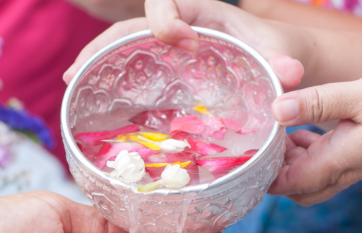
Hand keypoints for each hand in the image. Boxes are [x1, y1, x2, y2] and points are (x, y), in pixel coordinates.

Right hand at [63, 0, 305, 90]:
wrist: (277, 60)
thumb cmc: (276, 50)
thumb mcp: (282, 52)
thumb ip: (283, 61)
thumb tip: (290, 74)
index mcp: (202, 11)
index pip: (167, 0)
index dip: (166, 19)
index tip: (185, 44)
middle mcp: (178, 25)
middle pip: (131, 24)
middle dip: (105, 43)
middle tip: (82, 70)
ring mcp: (167, 49)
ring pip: (122, 44)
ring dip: (95, 60)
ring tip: (72, 82)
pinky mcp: (164, 70)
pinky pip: (130, 65)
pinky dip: (107, 76)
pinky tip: (87, 94)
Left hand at [267, 69, 361, 204]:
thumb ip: (317, 103)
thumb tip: (275, 110)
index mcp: (338, 161)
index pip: (287, 184)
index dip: (263, 175)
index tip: (248, 153)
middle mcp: (343, 171)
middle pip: (296, 189)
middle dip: (273, 172)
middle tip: (263, 141)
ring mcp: (353, 166)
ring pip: (310, 178)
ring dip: (290, 160)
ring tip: (278, 130)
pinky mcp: (361, 155)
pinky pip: (325, 162)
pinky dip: (307, 151)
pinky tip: (302, 127)